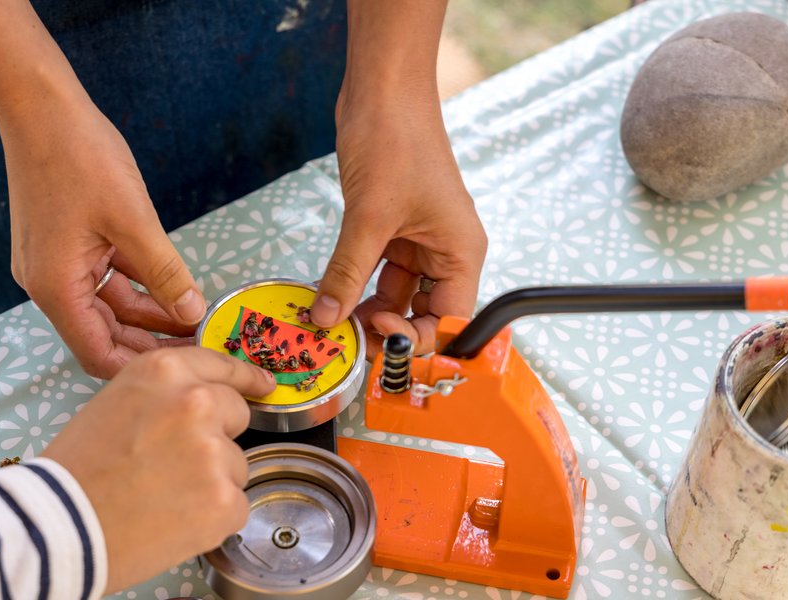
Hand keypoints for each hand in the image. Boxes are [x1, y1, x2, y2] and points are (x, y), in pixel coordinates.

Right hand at [0, 98, 205, 378]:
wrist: (42, 106)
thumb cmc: (80, 156)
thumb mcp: (133, 220)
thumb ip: (165, 272)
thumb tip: (193, 312)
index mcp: (56, 287)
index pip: (97, 354)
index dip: (141, 365)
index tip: (183, 366)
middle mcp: (50, 284)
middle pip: (103, 334)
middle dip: (150, 341)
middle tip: (198, 344)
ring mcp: (55, 264)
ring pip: (108, 306)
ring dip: (148, 313)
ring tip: (193, 317)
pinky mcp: (64, 246)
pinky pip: (105, 279)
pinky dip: (137, 286)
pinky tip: (172, 288)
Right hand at [42, 347, 275, 593]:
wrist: (56, 527)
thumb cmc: (77, 469)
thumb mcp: (118, 402)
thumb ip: (167, 394)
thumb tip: (206, 400)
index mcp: (166, 372)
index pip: (223, 366)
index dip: (246, 378)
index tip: (263, 385)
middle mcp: (197, 403)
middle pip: (237, 414)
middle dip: (217, 437)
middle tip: (176, 463)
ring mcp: (214, 452)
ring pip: (237, 464)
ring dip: (213, 481)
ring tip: (164, 497)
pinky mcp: (224, 500)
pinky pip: (236, 505)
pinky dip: (213, 517)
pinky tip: (174, 521)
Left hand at [312, 93, 487, 358]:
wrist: (383, 91)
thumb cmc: (396, 140)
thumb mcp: (368, 217)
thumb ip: (347, 272)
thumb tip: (327, 318)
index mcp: (461, 251)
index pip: (451, 320)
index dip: (418, 339)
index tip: (378, 336)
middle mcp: (445, 251)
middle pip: (425, 313)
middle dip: (389, 329)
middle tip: (350, 340)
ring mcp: (419, 242)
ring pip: (397, 296)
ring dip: (367, 310)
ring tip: (334, 322)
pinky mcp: (392, 230)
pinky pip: (378, 272)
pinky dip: (355, 286)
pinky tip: (331, 297)